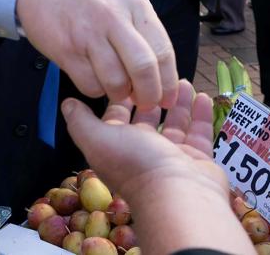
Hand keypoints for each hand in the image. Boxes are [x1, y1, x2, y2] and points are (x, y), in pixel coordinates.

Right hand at [17, 0, 178, 109]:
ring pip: (117, 81)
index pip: (163, 50)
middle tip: (145, 103)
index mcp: (135, 5)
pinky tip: (93, 78)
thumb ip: (141, 30)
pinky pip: (90, 84)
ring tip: (116, 89)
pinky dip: (95, 90)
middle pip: (144, 69)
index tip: (167, 99)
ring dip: (119, 94)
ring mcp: (89, 34)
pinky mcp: (66, 50)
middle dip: (148, 95)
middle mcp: (115, 18)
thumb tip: (160, 73)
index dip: (168, 82)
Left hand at [64, 81, 252, 254]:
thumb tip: (67, 104)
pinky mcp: (197, 159)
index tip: (127, 75)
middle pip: (148, 120)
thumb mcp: (98, 138)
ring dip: (177, 102)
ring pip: (175, 124)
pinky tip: (201, 96)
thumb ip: (80, 121)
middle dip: (150, 97)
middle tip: (157, 74)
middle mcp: (144, 152)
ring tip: (181, 81)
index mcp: (118, 147)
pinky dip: (199, 114)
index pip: (117, 118)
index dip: (120, 99)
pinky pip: (199, 133)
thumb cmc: (136, 164)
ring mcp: (172, 157)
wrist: (178, 195)